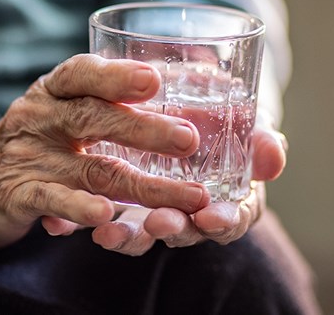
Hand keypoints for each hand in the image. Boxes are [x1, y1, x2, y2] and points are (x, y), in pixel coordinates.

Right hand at [0, 54, 209, 247]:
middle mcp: (37, 117)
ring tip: (189, 198)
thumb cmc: (28, 144)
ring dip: (144, 185)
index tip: (155, 80)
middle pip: (94, 118)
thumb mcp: (55, 115)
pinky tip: (106, 215)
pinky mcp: (15, 194)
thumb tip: (173, 84)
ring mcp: (25, 156)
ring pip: (91, 169)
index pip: (81, 73)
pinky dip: (80, 207)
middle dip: (146, 130)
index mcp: (51, 92)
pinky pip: (51, 200)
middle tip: (190, 139)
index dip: (117, 75)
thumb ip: (100, 106)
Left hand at [83, 110, 286, 255]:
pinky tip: (59, 225)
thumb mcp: (239, 118)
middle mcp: (184, 208)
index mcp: (223, 194)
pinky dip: (77, 223)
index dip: (226, 222)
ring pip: (138, 231)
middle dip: (173, 230)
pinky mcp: (108, 199)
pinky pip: (93, 217)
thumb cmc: (213, 113)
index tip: (213, 219)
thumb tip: (274, 155)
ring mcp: (146, 207)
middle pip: (183, 230)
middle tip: (160, 224)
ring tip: (109, 233)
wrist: (169, 98)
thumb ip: (258, 138)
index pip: (232, 218)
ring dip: (126, 235)